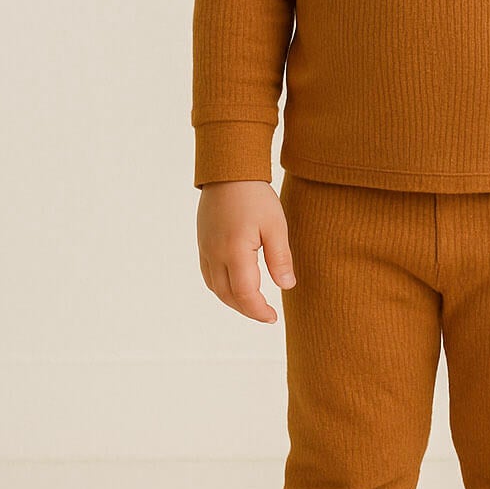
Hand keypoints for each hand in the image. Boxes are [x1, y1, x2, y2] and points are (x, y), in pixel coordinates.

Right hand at [196, 180, 295, 323]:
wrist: (228, 171)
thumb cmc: (255, 196)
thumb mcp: (275, 225)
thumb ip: (280, 258)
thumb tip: (286, 286)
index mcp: (235, 252)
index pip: (245, 294)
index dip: (258, 311)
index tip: (273, 317)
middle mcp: (215, 254)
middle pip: (227, 295)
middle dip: (247, 309)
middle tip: (266, 314)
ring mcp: (206, 249)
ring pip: (215, 287)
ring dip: (233, 301)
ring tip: (253, 303)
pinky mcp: (203, 242)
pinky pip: (208, 274)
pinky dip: (221, 287)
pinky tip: (235, 285)